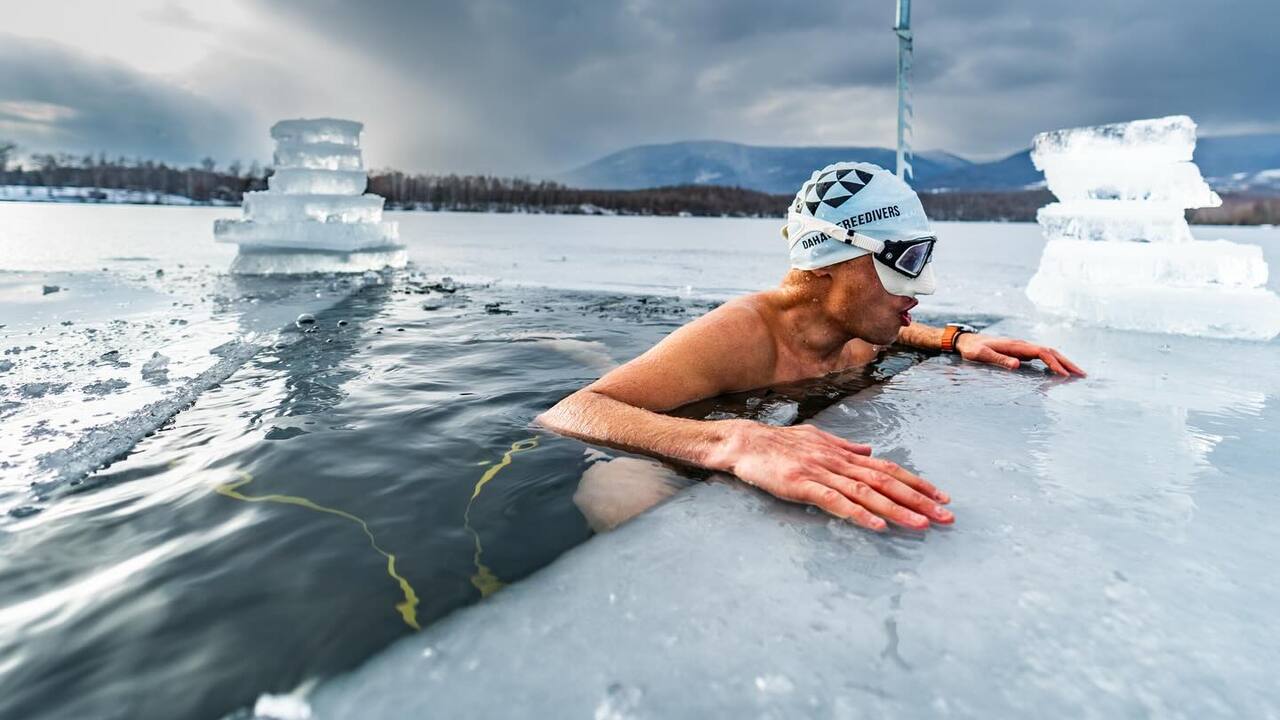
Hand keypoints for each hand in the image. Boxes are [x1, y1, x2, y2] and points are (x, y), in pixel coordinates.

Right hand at [712, 420, 952, 531]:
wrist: (743, 442)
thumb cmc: (777, 444)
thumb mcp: (815, 439)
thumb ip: (844, 446)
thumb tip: (870, 450)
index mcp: (842, 453)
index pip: (888, 468)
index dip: (916, 482)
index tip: (941, 496)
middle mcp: (837, 461)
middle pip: (885, 481)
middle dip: (919, 499)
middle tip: (946, 516)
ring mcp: (820, 472)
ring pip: (866, 492)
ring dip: (897, 509)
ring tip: (922, 524)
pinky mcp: (802, 485)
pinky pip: (834, 501)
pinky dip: (858, 513)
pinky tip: (877, 526)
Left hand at [955, 333, 1085, 377]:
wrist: (966, 341)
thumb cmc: (973, 349)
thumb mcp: (981, 355)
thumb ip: (998, 359)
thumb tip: (1017, 365)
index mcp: (1016, 345)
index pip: (1042, 352)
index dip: (1054, 363)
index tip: (1064, 375)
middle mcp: (1023, 345)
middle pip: (1051, 351)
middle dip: (1067, 362)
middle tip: (1082, 374)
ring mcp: (1023, 348)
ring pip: (1049, 353)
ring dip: (1063, 362)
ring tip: (1077, 373)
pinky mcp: (1021, 352)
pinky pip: (1042, 357)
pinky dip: (1054, 363)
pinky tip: (1059, 371)